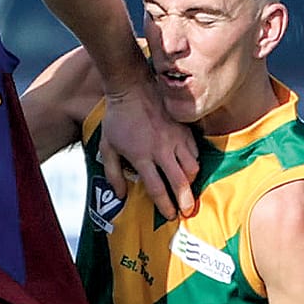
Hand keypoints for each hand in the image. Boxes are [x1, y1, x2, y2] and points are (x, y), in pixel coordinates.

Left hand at [97, 81, 197, 219]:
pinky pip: (196, 151)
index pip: (157, 188)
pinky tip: (190, 167)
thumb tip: (120, 195)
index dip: (165, 205)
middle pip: (180, 182)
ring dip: (191, 182)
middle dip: (186, 200)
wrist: (132, 88)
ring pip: (193, 167)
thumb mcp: (107, 147)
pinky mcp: (184, 129)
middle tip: (188, 211)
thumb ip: (112, 173)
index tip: (170, 215)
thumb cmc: (118, 118)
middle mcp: (161, 150)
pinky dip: (195, 163)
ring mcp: (175, 138)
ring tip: (188, 189)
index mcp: (142, 157)